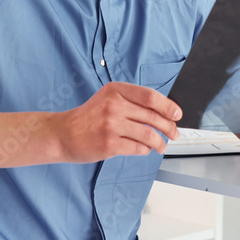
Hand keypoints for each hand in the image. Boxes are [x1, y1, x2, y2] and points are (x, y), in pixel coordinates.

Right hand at [54, 82, 181, 162]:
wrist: (63, 134)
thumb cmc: (89, 118)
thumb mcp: (108, 99)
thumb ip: (132, 102)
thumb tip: (163, 112)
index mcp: (116, 90)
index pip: (150, 96)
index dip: (168, 106)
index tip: (177, 114)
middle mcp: (114, 105)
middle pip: (152, 116)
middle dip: (168, 127)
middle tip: (174, 133)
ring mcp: (111, 125)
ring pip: (148, 134)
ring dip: (160, 142)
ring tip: (162, 146)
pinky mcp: (109, 144)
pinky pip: (138, 148)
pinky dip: (145, 150)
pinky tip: (145, 150)